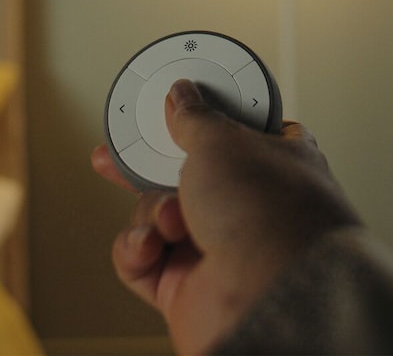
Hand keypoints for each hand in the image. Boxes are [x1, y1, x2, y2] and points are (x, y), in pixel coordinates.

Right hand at [91, 79, 360, 354]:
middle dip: (146, 165)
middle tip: (118, 154)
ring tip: (172, 218)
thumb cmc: (270, 213)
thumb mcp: (224, 140)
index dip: (200, 117)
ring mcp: (218, 247)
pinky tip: (152, 246)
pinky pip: (143, 259)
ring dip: (154, 211)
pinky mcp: (188, 287)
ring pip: (158, 213)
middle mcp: (249, 204)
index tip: (170, 106)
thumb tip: (183, 95)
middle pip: (184, 173)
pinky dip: (139, 249)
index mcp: (273, 160)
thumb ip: (195, 117)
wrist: (271, 298)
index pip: (232, 130)